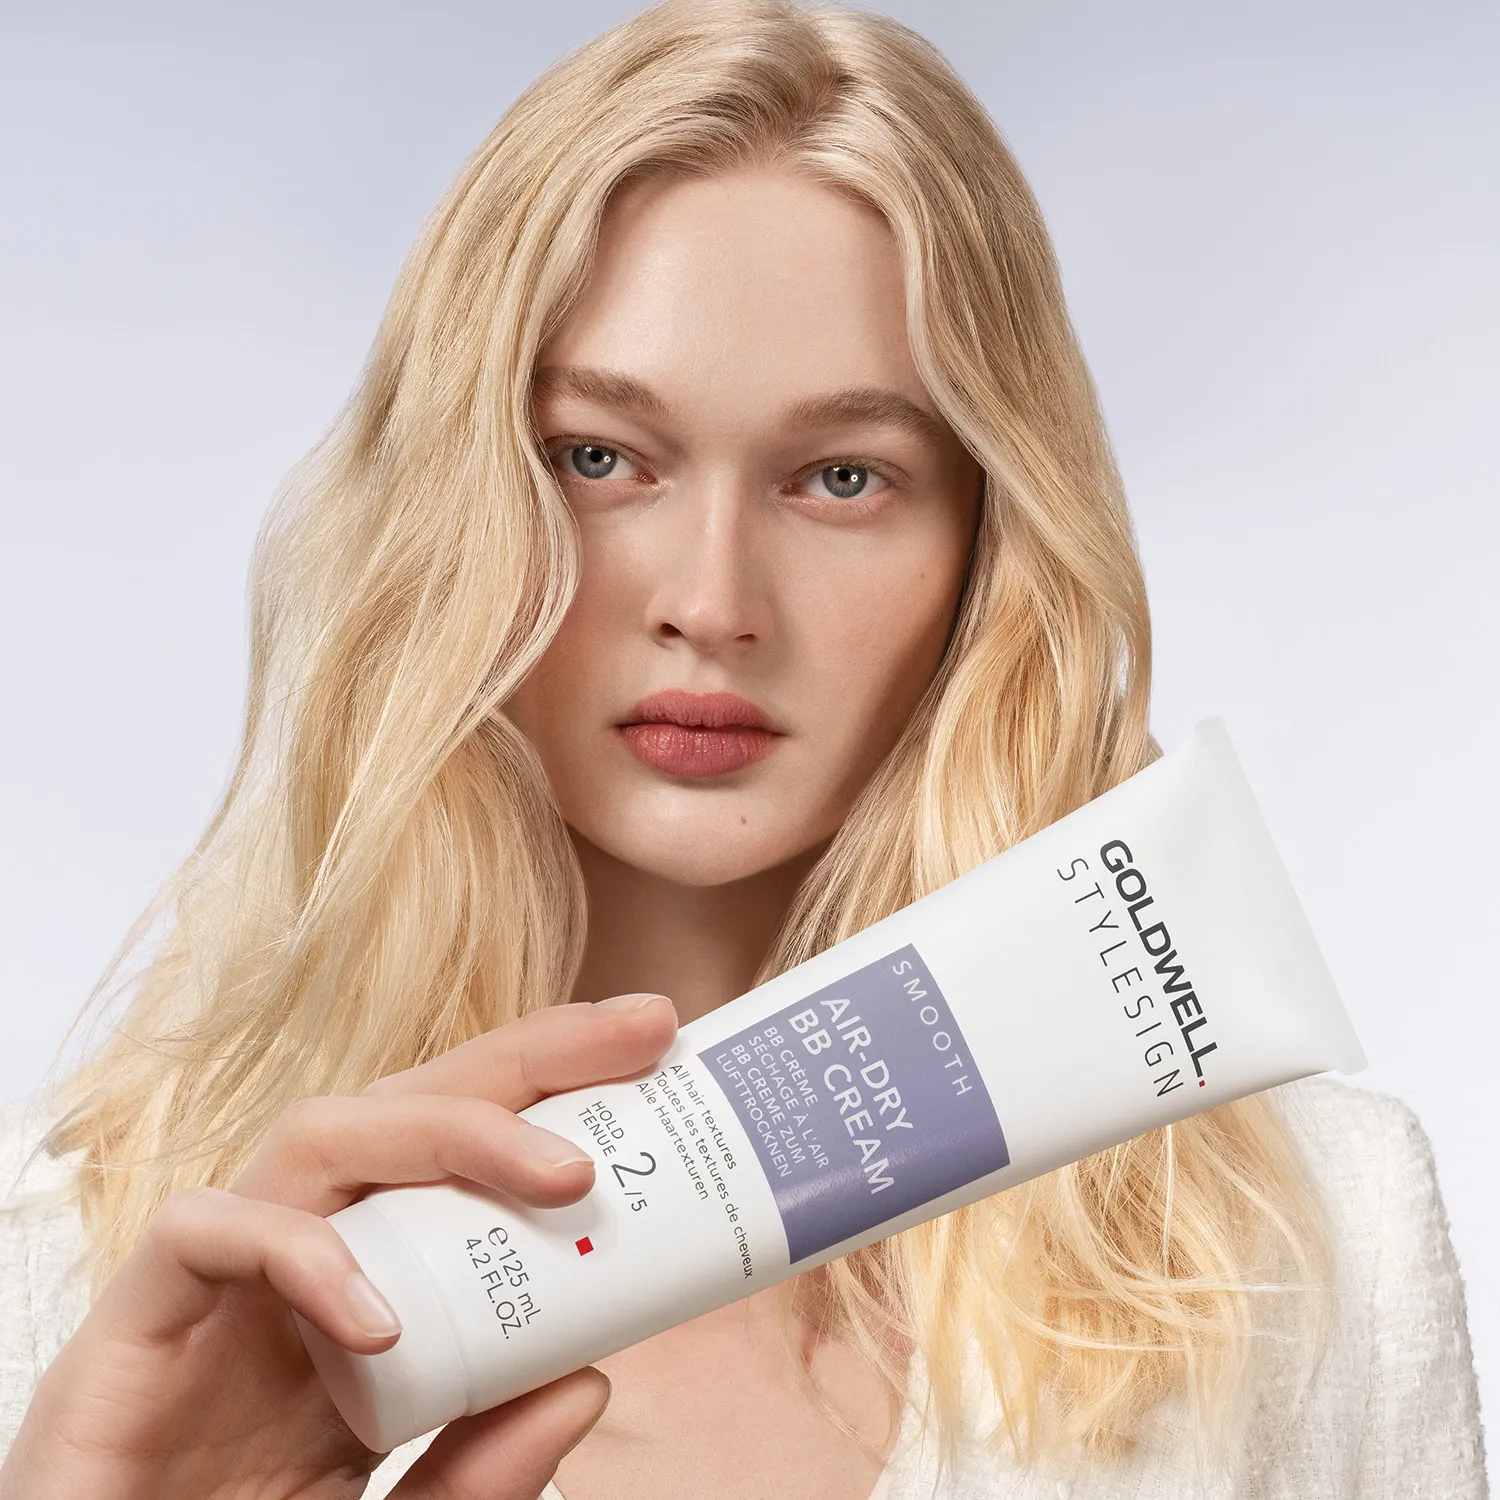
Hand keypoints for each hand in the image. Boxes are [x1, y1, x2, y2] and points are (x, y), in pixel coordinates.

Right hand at [0, 993, 677, 1499]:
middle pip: (409, 1109)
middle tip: (641, 1030)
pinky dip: (300, 1254)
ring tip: (559, 1174)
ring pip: (322, 1136)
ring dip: (448, 1133)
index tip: (658, 1059)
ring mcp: (216, 1281)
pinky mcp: (132, 1320)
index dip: (557, 1097)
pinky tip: (379, 1319)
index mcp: (367, 1292)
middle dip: (529, 1059)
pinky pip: (208, 1231)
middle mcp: (298, 1261)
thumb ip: (478, 1468)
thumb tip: (590, 1380)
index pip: (464, 1161)